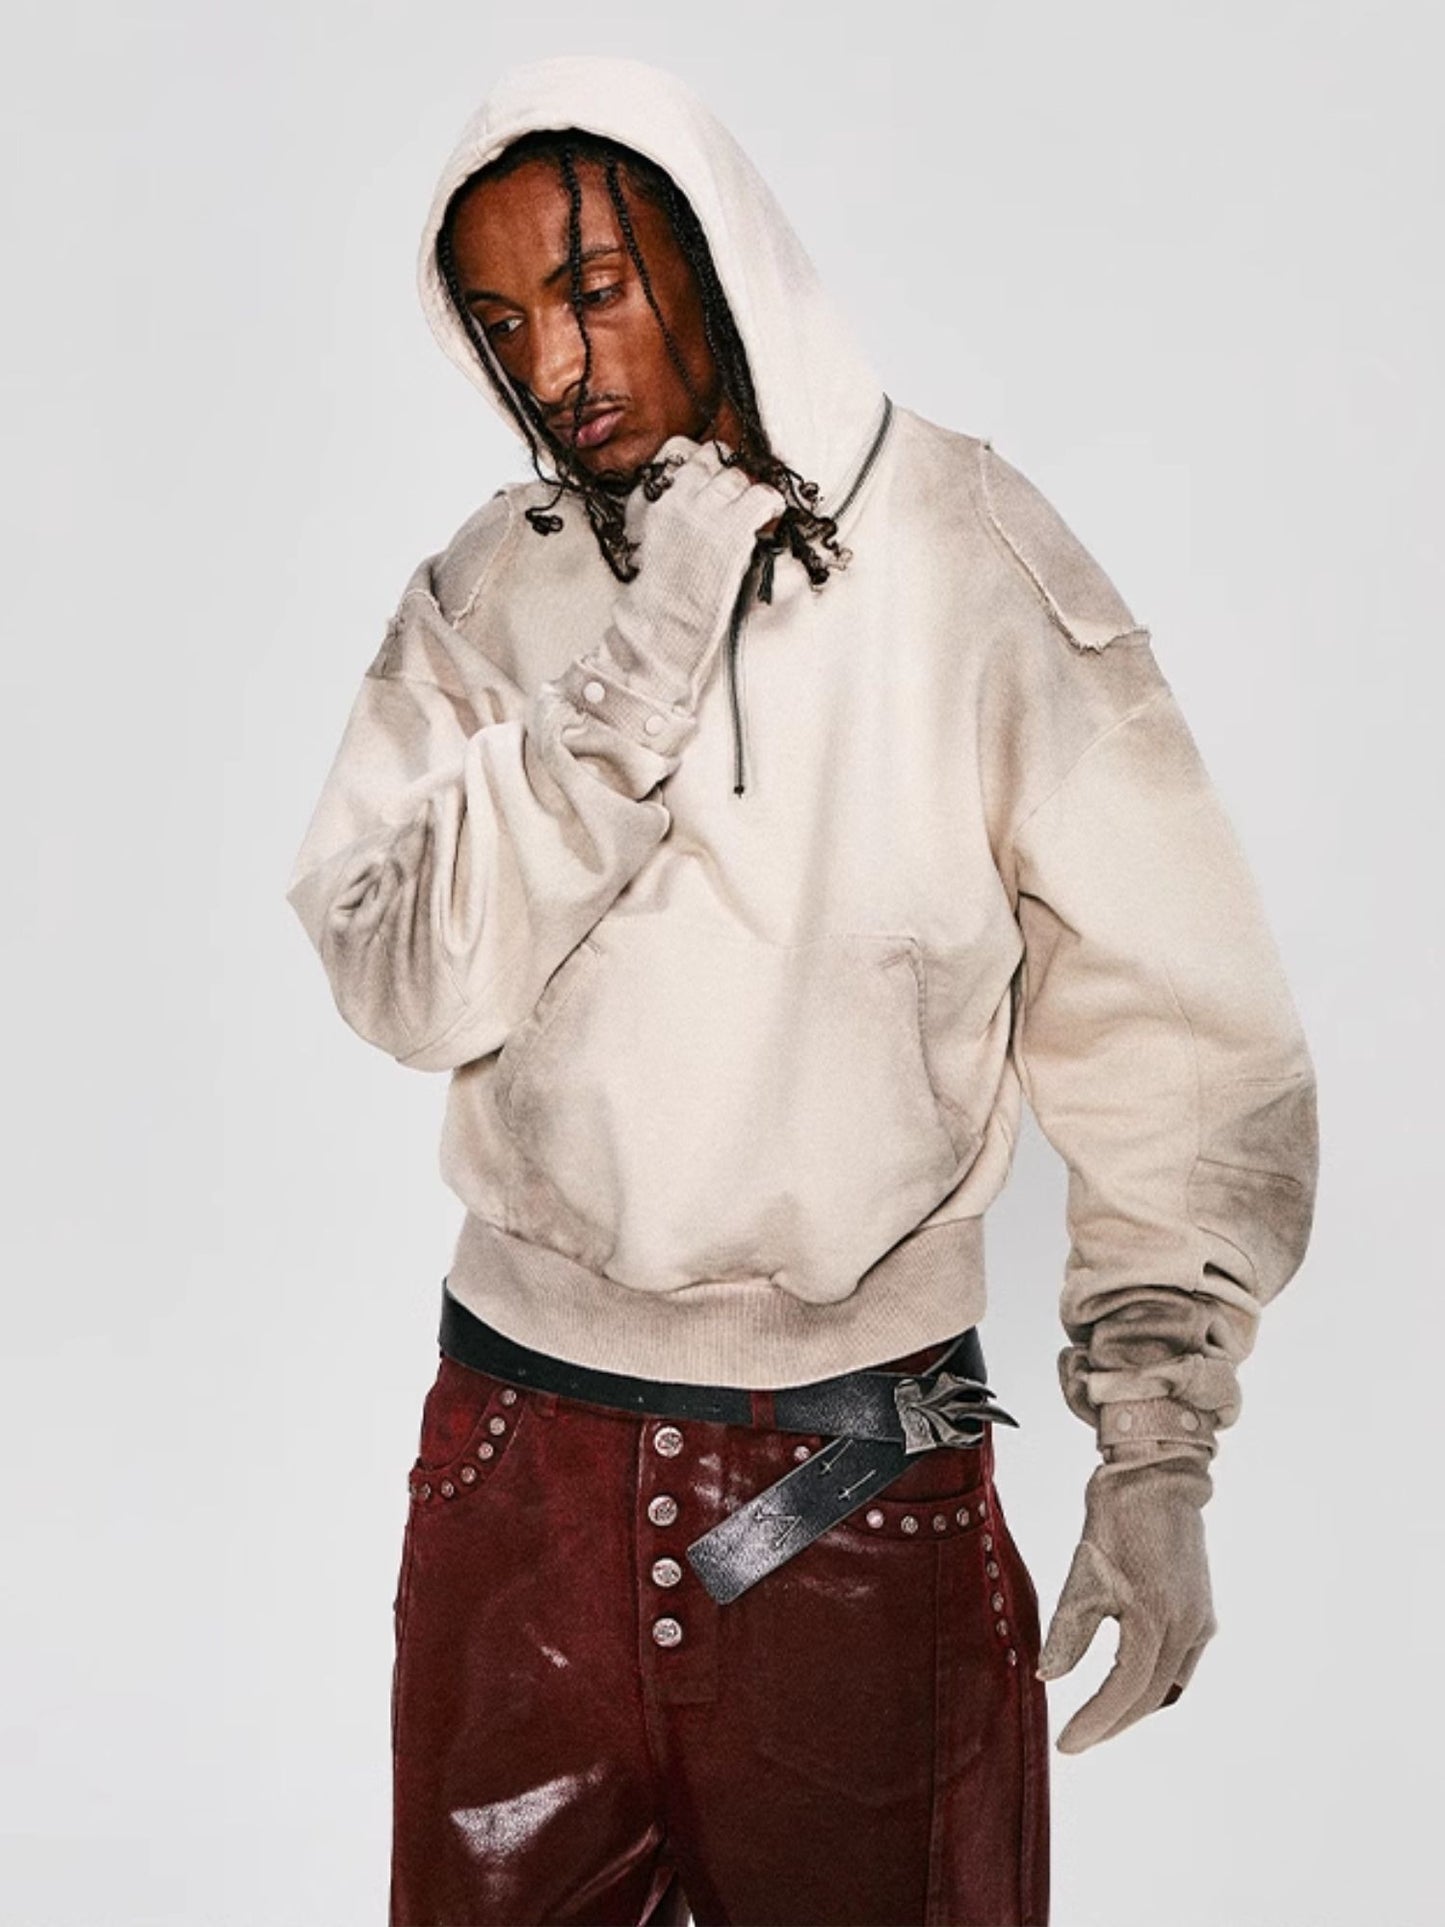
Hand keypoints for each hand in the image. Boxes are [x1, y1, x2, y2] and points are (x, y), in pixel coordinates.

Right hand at [605, 436, 785, 704]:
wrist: (663, 626)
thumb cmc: (657, 600)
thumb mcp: (650, 547)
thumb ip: (667, 520)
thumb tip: (693, 509)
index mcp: (655, 503)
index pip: (680, 454)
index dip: (703, 463)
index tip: (712, 475)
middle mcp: (679, 500)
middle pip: (712, 463)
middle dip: (726, 478)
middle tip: (735, 500)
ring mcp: (706, 512)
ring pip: (737, 477)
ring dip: (747, 492)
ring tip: (753, 512)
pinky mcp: (732, 530)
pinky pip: (761, 497)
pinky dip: (770, 502)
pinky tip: (772, 514)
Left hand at [1037, 1452, 1216, 1752]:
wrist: (1158, 1477)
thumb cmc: (1117, 1517)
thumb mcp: (1083, 1572)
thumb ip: (1069, 1630)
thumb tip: (1048, 1674)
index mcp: (1156, 1619)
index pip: (1124, 1690)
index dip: (1095, 1722)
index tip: (1067, 1744)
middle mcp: (1187, 1627)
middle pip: (1149, 1696)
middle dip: (1113, 1723)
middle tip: (1078, 1740)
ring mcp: (1200, 1621)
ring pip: (1169, 1686)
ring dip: (1136, 1708)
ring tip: (1101, 1721)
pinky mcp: (1202, 1612)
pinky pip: (1182, 1666)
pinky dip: (1157, 1686)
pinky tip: (1134, 1689)